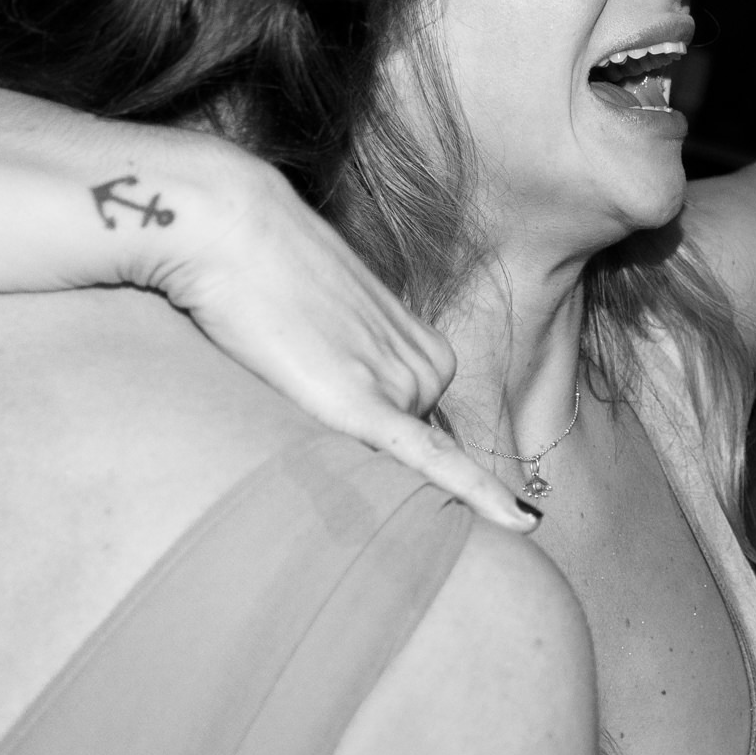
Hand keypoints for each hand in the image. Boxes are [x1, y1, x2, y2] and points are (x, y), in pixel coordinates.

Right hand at [142, 147, 534, 528]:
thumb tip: (344, 406)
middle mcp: (427, 373)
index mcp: (428, 354)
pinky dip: (481, 495)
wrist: (233, 230)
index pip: (407, 434)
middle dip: (344, 438)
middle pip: (389, 450)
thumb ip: (356, 373)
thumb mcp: (334, 326)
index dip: (358, 430)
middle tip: (293, 372)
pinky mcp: (365, 402)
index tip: (330, 396)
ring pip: (373, 459)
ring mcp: (401, 385)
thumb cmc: (271, 275)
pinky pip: (433, 460)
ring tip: (286, 366)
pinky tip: (522, 524)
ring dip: (331, 440)